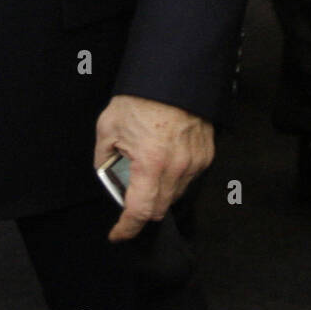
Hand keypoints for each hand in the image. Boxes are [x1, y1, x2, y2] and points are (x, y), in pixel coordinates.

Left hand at [94, 94, 213, 241]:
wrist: (171, 76)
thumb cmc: (140, 98)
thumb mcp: (108, 126)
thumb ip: (104, 157)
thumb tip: (107, 175)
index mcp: (150, 163)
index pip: (139, 212)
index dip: (126, 228)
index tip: (118, 233)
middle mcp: (177, 168)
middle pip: (159, 209)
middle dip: (142, 207)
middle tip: (129, 188)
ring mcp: (195, 163)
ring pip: (175, 195)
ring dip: (159, 191)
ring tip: (147, 164)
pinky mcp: (206, 155)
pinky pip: (189, 179)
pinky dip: (174, 177)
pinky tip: (164, 157)